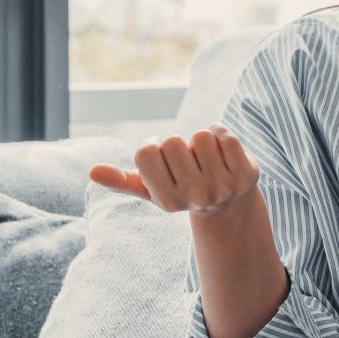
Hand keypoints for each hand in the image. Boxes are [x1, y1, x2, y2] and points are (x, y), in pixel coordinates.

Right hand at [89, 125, 259, 217]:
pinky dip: (222, 136)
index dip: (153, 146)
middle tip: (190, 163)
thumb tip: (92, 172)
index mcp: (167, 201)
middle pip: (173, 141)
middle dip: (179, 145)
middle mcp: (195, 198)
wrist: (229, 202)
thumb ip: (122, 180)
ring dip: (202, 141)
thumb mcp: (151, 188)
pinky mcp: (246, 175)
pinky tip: (224, 155)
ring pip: (200, 135)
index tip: (163, 159)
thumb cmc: (182, 189)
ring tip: (207, 160)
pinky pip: (225, 135)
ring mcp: (223, 187)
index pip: (146, 151)